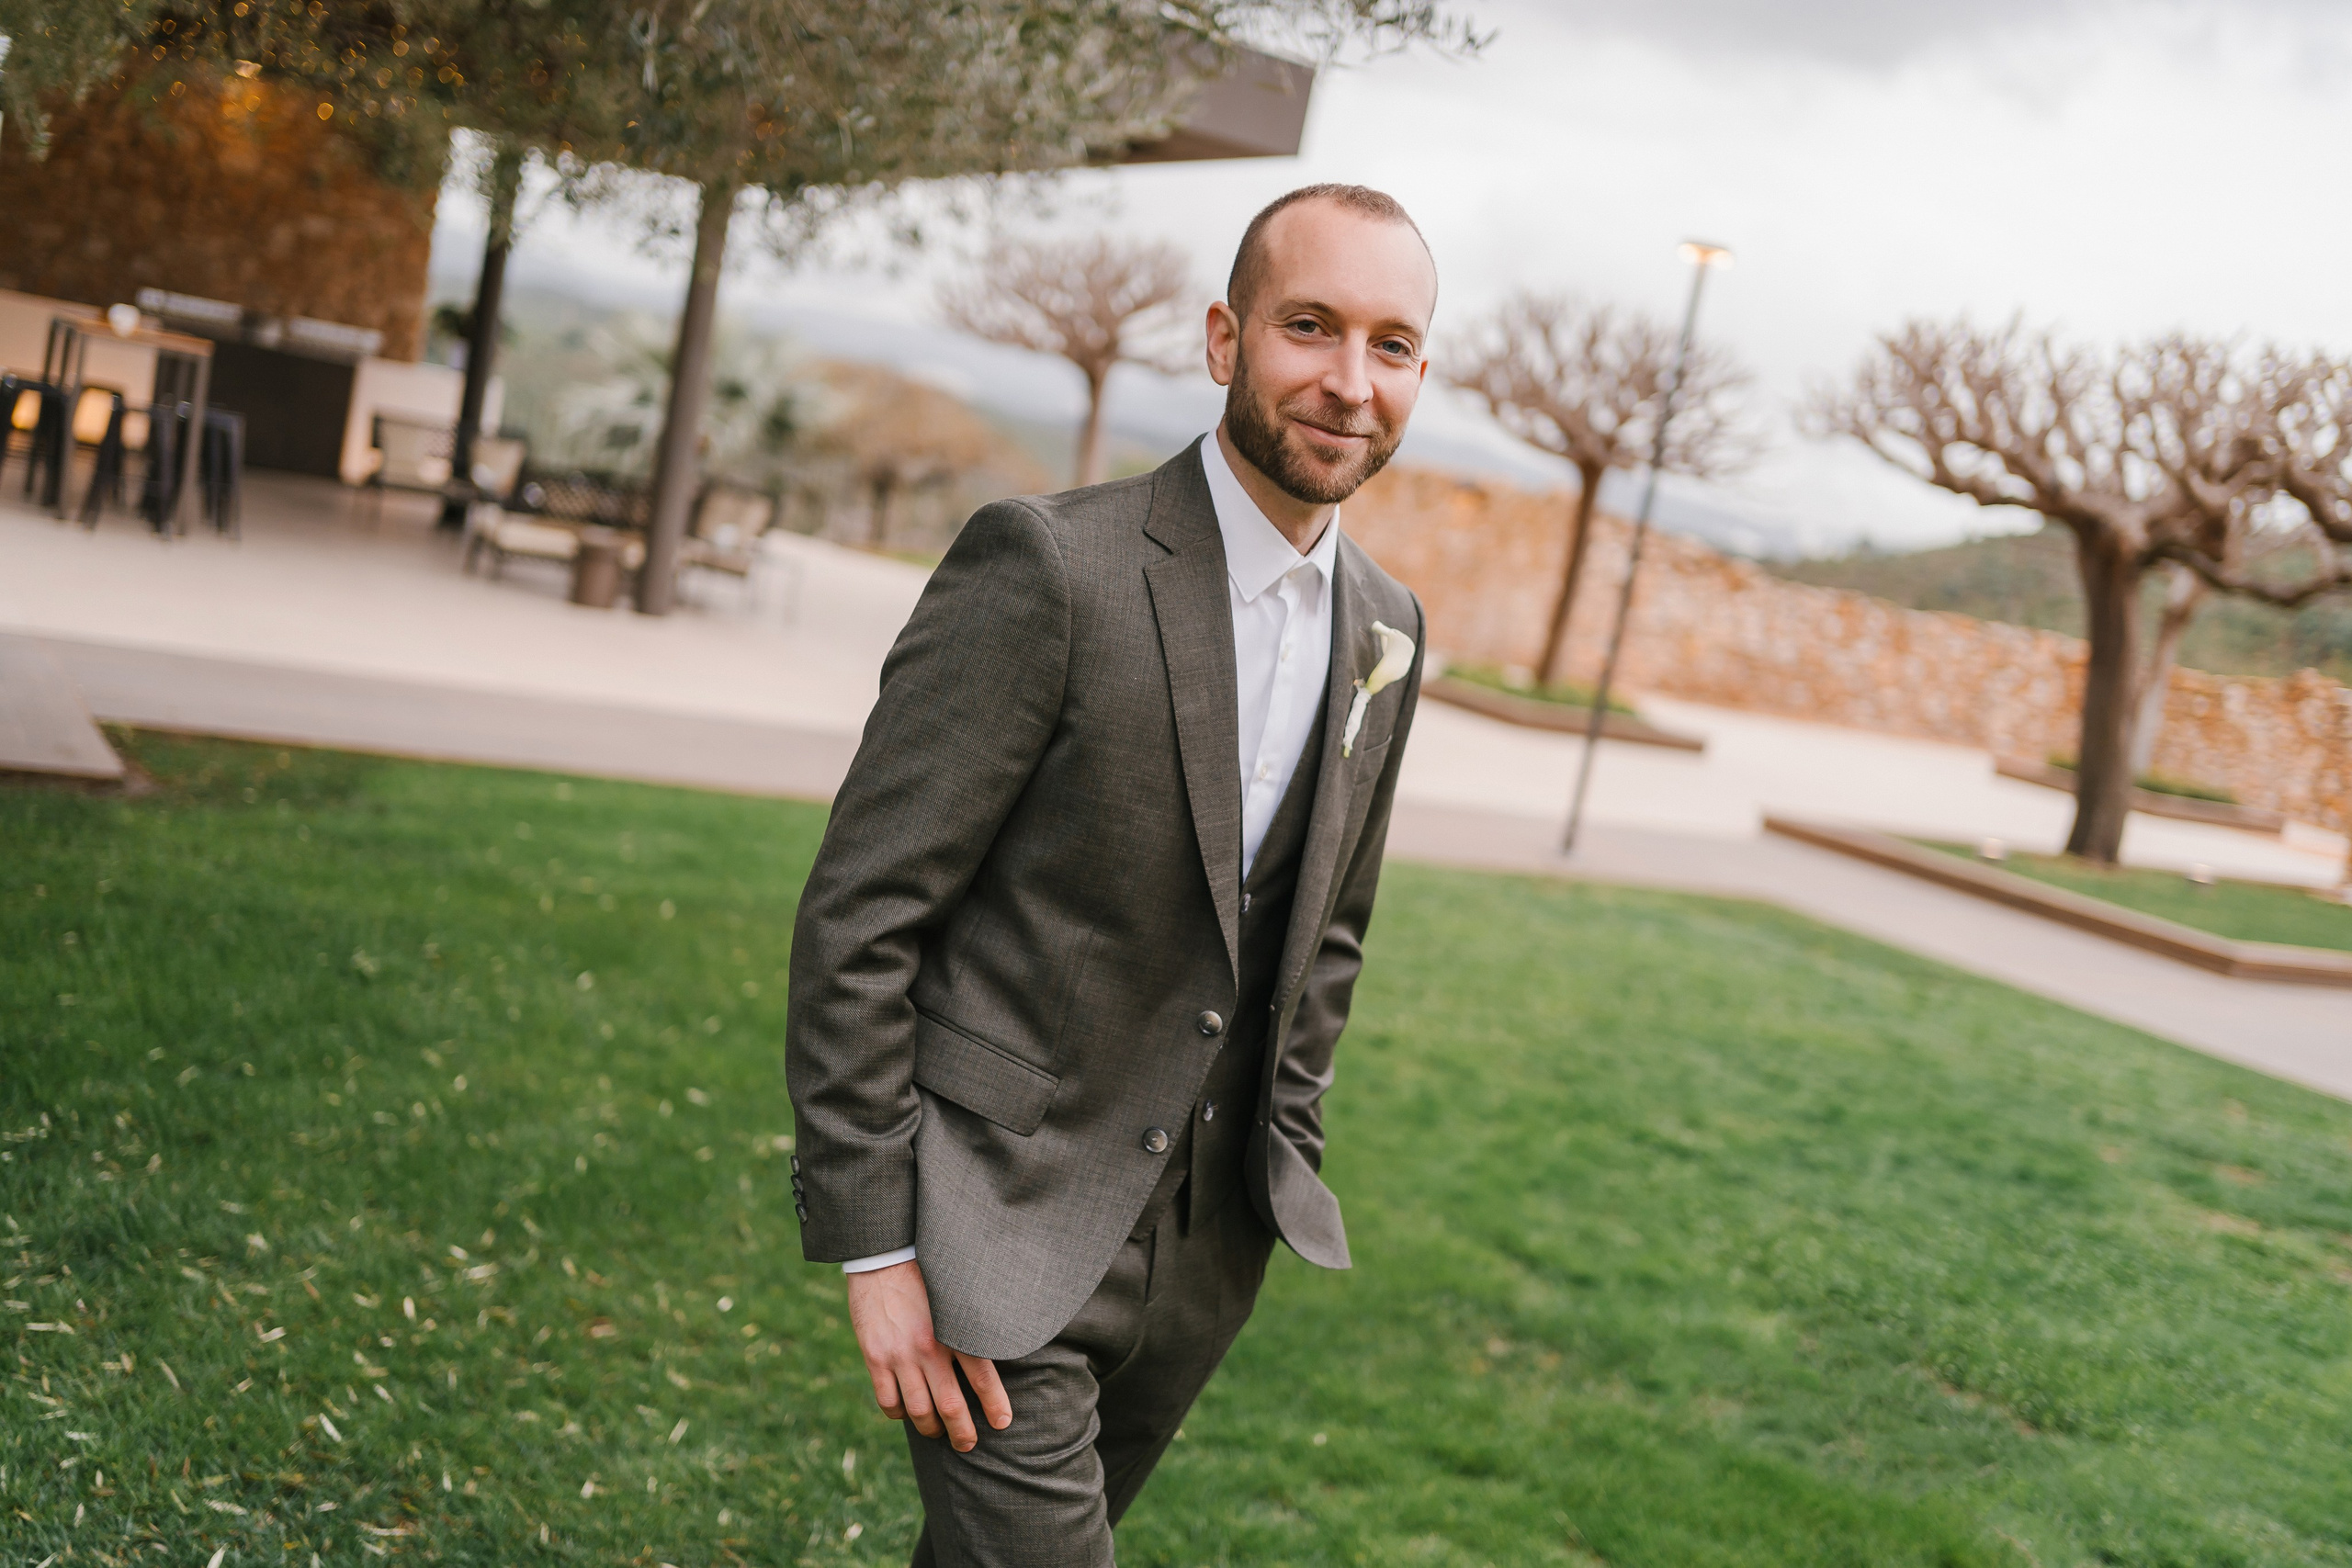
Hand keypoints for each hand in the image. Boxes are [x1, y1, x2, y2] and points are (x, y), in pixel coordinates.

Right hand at [844, 1259, 1011, 1451]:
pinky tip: (906, 1412)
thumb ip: (971, 1326)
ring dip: (931, 1429)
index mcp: (956, 1331)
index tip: (1003, 1422)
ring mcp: (900, 1356)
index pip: (983, 1378)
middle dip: (962, 1432)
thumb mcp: (957, 1295)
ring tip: (938, 1433)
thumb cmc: (927, 1273)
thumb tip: (992, 1353)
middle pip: (951, 1405)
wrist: (884, 1256)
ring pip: (919, 1411)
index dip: (995, 1405)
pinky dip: (899, 1414)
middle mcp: (930, 1348)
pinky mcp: (875, 1358)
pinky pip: (889, 1402)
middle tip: (969, 1444)